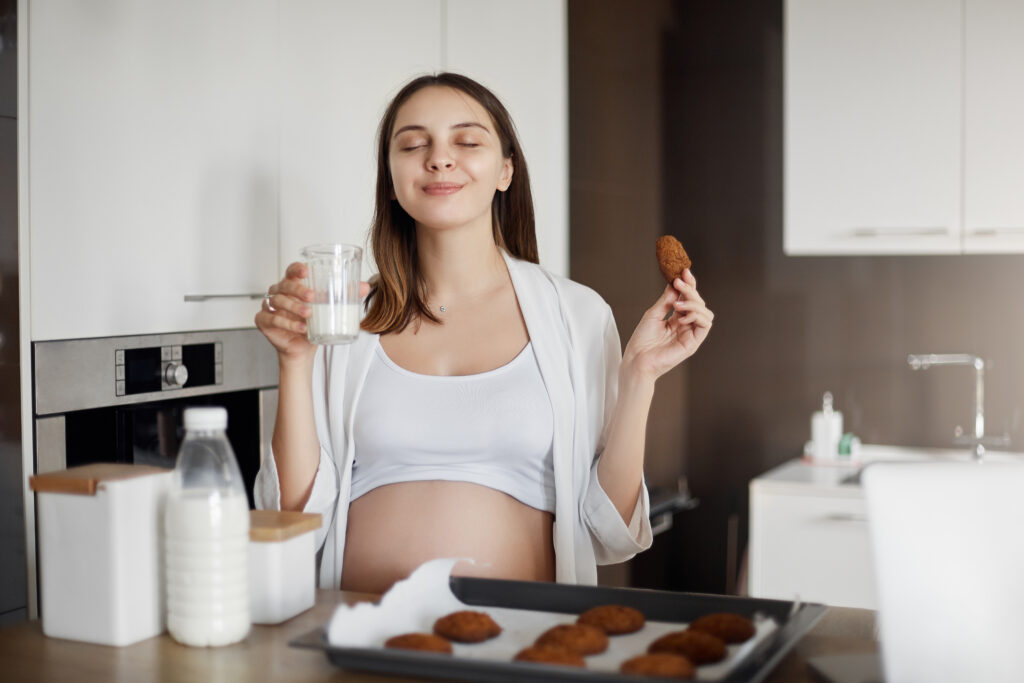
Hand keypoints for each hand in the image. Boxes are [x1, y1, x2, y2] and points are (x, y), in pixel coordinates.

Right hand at [254, 262, 370, 362]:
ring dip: (294, 308)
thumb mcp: (331, 309)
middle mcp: (279, 293)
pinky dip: (286, 323)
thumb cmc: (314, 324)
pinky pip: (271, 318)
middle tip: (313, 297)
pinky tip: (301, 328)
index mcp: (293, 285)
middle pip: (284, 285)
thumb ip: (346, 296)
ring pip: (277, 301)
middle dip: (298, 290)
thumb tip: (365, 287)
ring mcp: (269, 306)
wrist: (303, 348)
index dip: (297, 269)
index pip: (291, 270)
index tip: (306, 271)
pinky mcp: (264, 321)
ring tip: (310, 315)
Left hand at [621, 269, 713, 382]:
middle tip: (679, 282)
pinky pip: (705, 325)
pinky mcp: (693, 343)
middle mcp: (686, 325)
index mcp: (676, 319)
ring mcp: (691, 334)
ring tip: (677, 303)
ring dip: (693, 302)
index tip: (683, 271)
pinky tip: (682, 315)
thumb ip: (666, 300)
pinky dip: (696, 315)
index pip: (688, 298)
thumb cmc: (642, 340)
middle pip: (698, 302)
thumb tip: (675, 282)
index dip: (688, 284)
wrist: (637, 359)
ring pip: (705, 312)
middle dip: (690, 290)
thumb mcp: (653, 313)